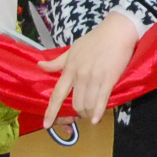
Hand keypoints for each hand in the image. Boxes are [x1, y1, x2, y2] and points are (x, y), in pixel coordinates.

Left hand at [38, 12, 140, 130]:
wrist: (116, 32)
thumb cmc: (95, 39)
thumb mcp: (72, 49)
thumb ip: (57, 62)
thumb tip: (40, 65)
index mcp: (69, 69)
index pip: (57, 94)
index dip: (51, 111)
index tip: (46, 124)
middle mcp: (79, 75)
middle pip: (75, 103)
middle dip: (79, 112)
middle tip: (83, 113)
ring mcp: (94, 78)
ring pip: (87, 104)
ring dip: (89, 113)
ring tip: (92, 114)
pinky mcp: (109, 79)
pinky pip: (101, 100)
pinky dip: (98, 112)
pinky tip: (96, 120)